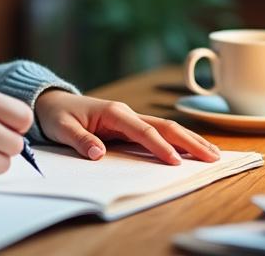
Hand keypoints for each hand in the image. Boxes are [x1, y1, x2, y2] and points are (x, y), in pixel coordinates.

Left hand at [34, 90, 219, 164]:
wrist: (51, 102)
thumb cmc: (57, 114)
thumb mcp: (61, 128)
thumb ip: (80, 140)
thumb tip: (98, 153)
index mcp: (114, 113)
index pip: (143, 131)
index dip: (161, 147)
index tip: (176, 162)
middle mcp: (127, 113)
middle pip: (165, 127)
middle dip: (190, 142)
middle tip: (213, 157)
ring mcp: (130, 119)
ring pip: (166, 128)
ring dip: (190, 140)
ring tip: (213, 154)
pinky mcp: (130, 126)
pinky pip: (158, 133)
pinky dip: (178, 141)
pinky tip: (192, 150)